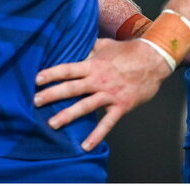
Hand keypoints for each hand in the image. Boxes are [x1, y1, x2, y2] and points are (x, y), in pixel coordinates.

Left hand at [34, 38, 170, 150]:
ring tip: (52, 123)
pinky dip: (96, 134)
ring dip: (68, 115)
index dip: (52, 73)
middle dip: (52, 94)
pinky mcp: (121, 105)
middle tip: (35, 101)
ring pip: (85, 105)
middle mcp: (99, 79)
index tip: (36, 79)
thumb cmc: (129, 52)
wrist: (154, 60)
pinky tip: (85, 145)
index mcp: (94, 64)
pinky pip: (107, 122)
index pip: (68, 69)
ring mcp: (110, 93)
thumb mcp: (106, 45)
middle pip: (72, 87)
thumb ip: (89, 48)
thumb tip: (75, 43)